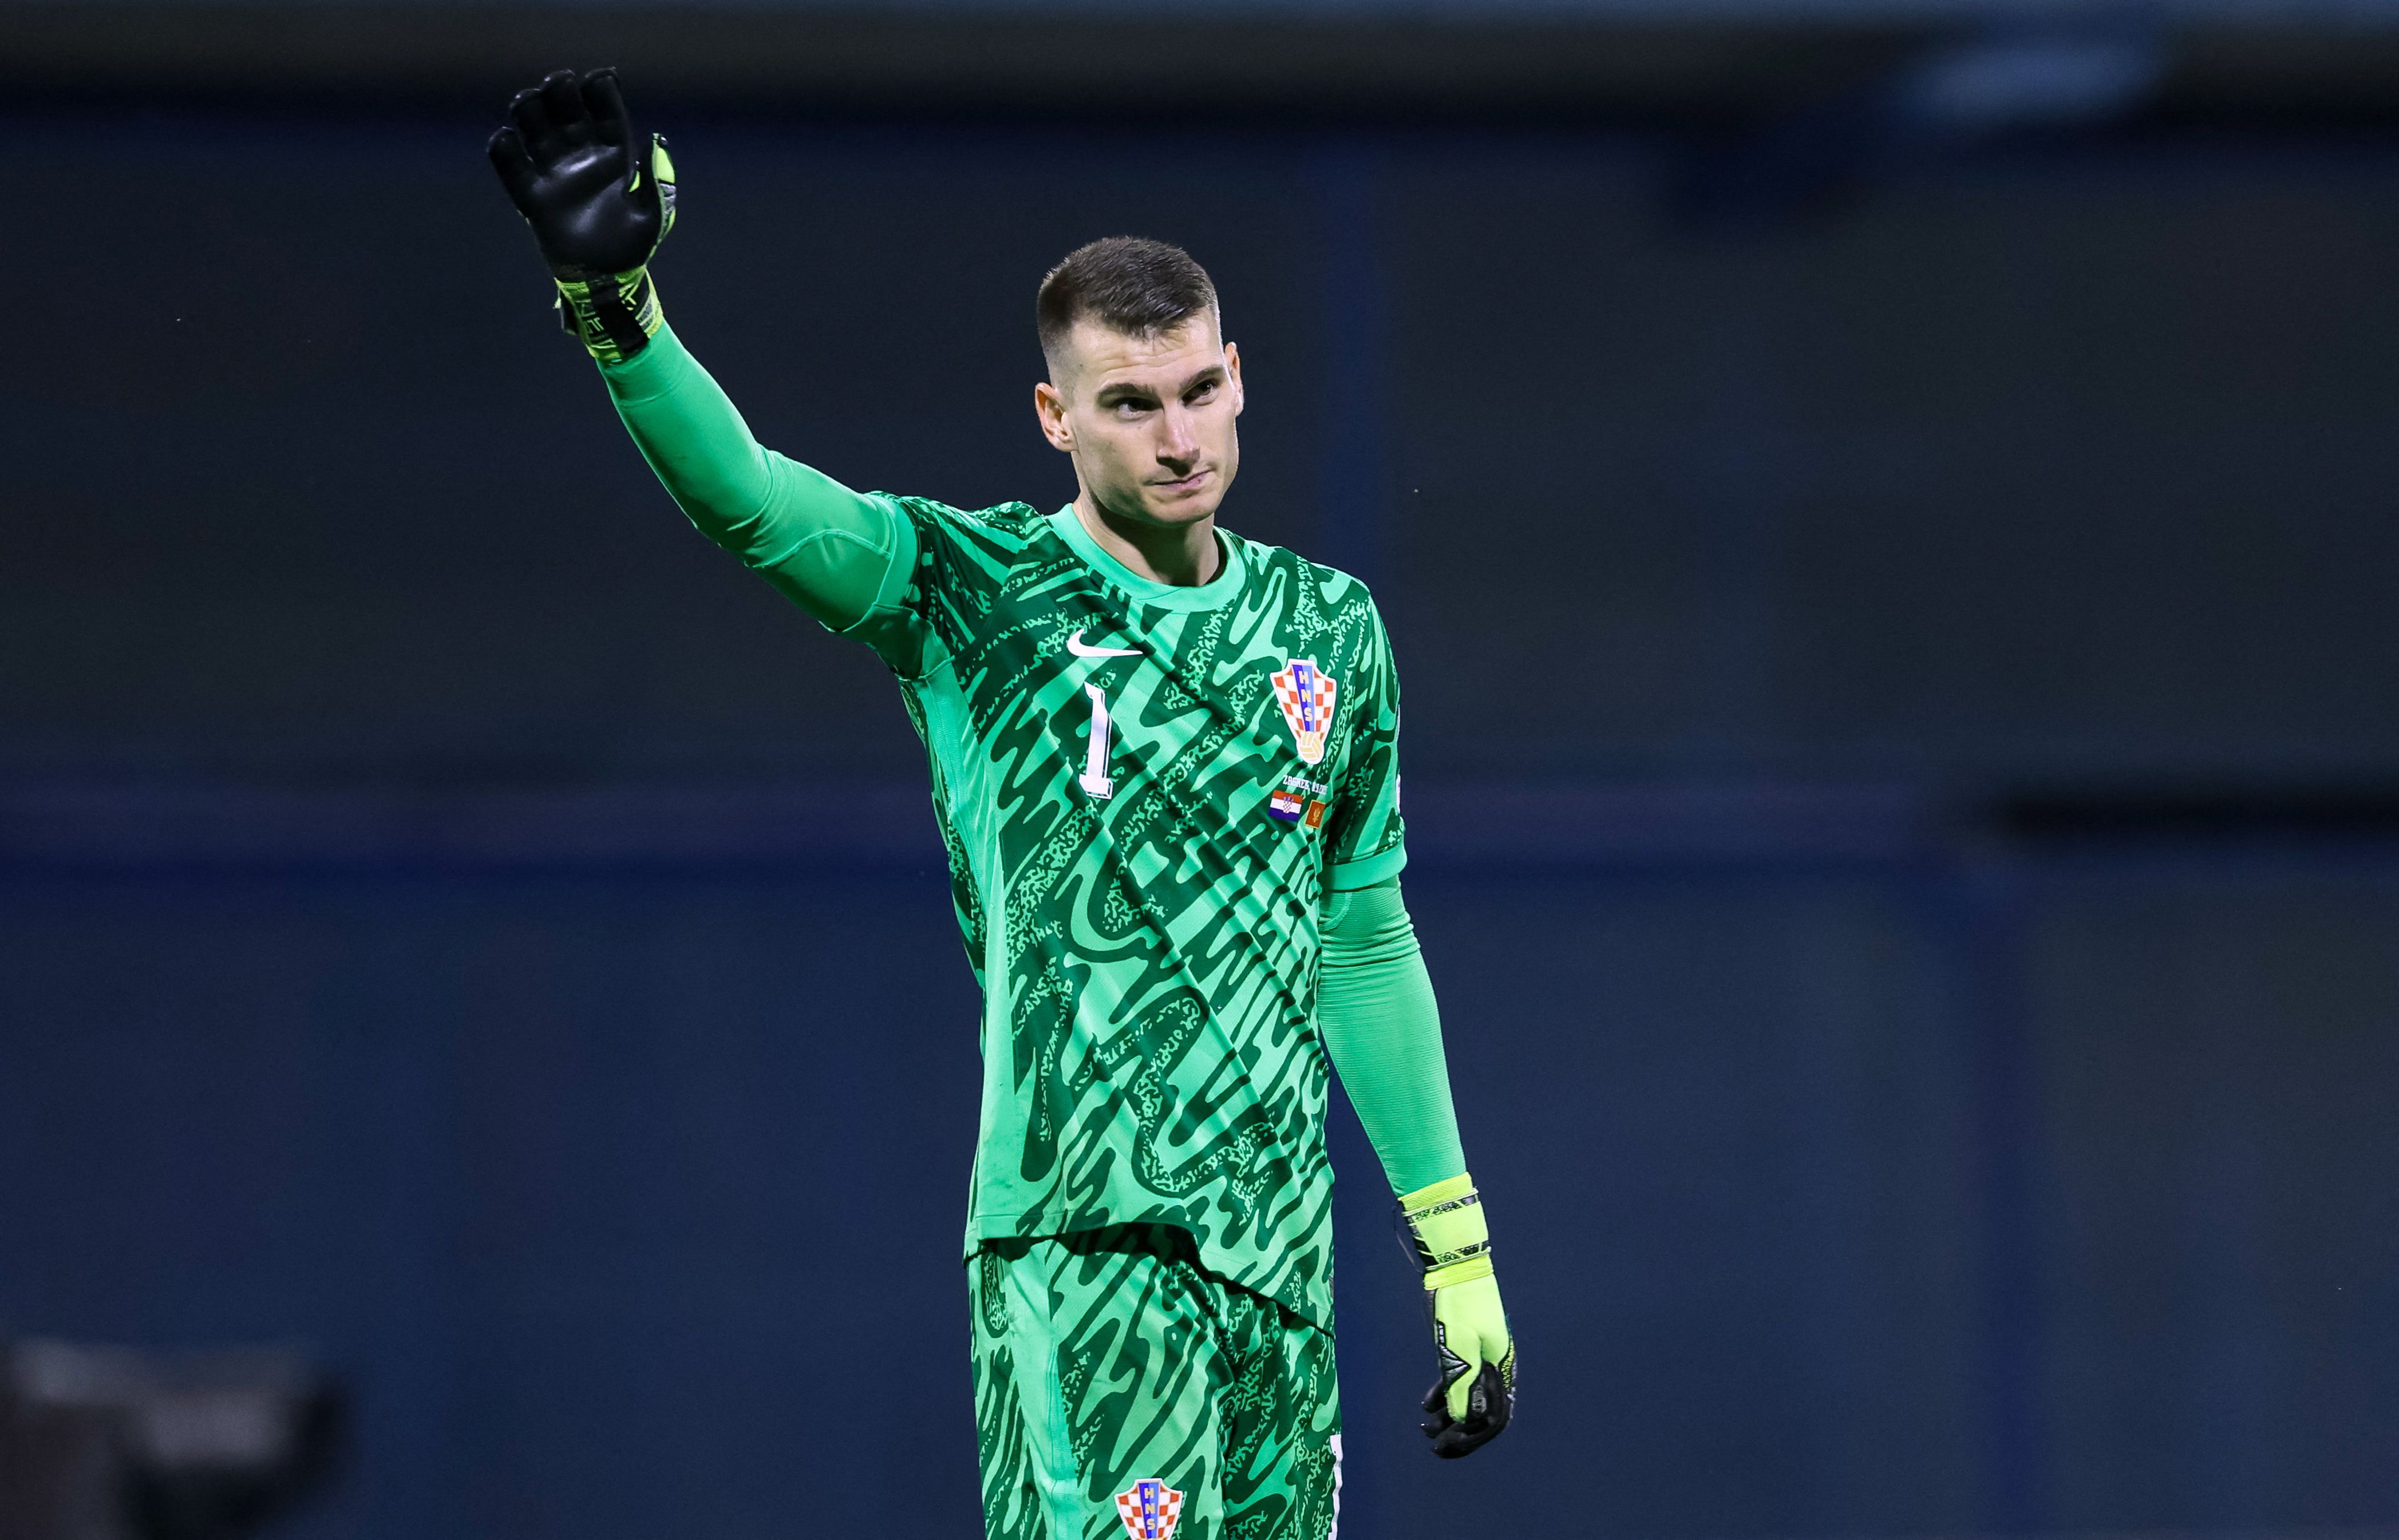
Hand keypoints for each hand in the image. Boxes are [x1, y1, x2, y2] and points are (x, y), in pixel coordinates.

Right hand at [487, 68, 674, 281]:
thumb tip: (656, 139)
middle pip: (568, 114)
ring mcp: (556, 175)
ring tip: (525, 100)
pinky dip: (505, 153)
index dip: (603, 95)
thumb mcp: (652, 215)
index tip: (600, 76)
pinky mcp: (534, 198)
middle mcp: (583, 159)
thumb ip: (655, 181)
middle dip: (561, 94)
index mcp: (615, 158)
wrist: (605, 281)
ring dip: (530, 112)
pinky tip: (503, 138)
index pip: (608, 116)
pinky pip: (513, 170)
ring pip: (537, 131)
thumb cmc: (632, 247)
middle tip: (558, 82)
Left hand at [1399, 1175, 1516, 1458]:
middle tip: (1436, 1447)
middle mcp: (1494, 1367)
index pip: (1494, 1416)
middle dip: (1461, 1434)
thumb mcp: (1458, 1345)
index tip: (1449, 1446)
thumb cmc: (1459, 1303)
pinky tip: (1425, 1407)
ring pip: (1467, 1398)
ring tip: (1425, 1429)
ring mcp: (1479, 1358)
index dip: (1473, 1437)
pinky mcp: (1464, 1348)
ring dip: (1448, 1418)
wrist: (1453, 1267)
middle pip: (1482, 1413)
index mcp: (1500, 1368)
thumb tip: (1461, 1422)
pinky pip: (1458, 1381)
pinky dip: (1443, 1396)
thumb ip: (1461, 1383)